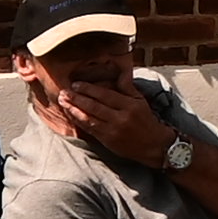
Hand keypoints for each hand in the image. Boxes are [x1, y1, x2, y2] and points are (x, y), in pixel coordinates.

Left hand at [30, 59, 173, 163]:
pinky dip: (79, 121)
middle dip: (77, 98)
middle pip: (95, 106)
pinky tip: (71, 114)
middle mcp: (121, 118)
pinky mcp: (108, 140)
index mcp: (130, 105)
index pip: (105, 95)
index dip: (89, 89)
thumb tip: (120, 73)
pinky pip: (90, 129)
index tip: (76, 84)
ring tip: (63, 102)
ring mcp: (113, 130)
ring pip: (89, 118)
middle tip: (64, 92)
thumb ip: (127, 87)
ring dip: (74, 110)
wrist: (154, 145)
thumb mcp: (141, 101)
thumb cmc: (146, 120)